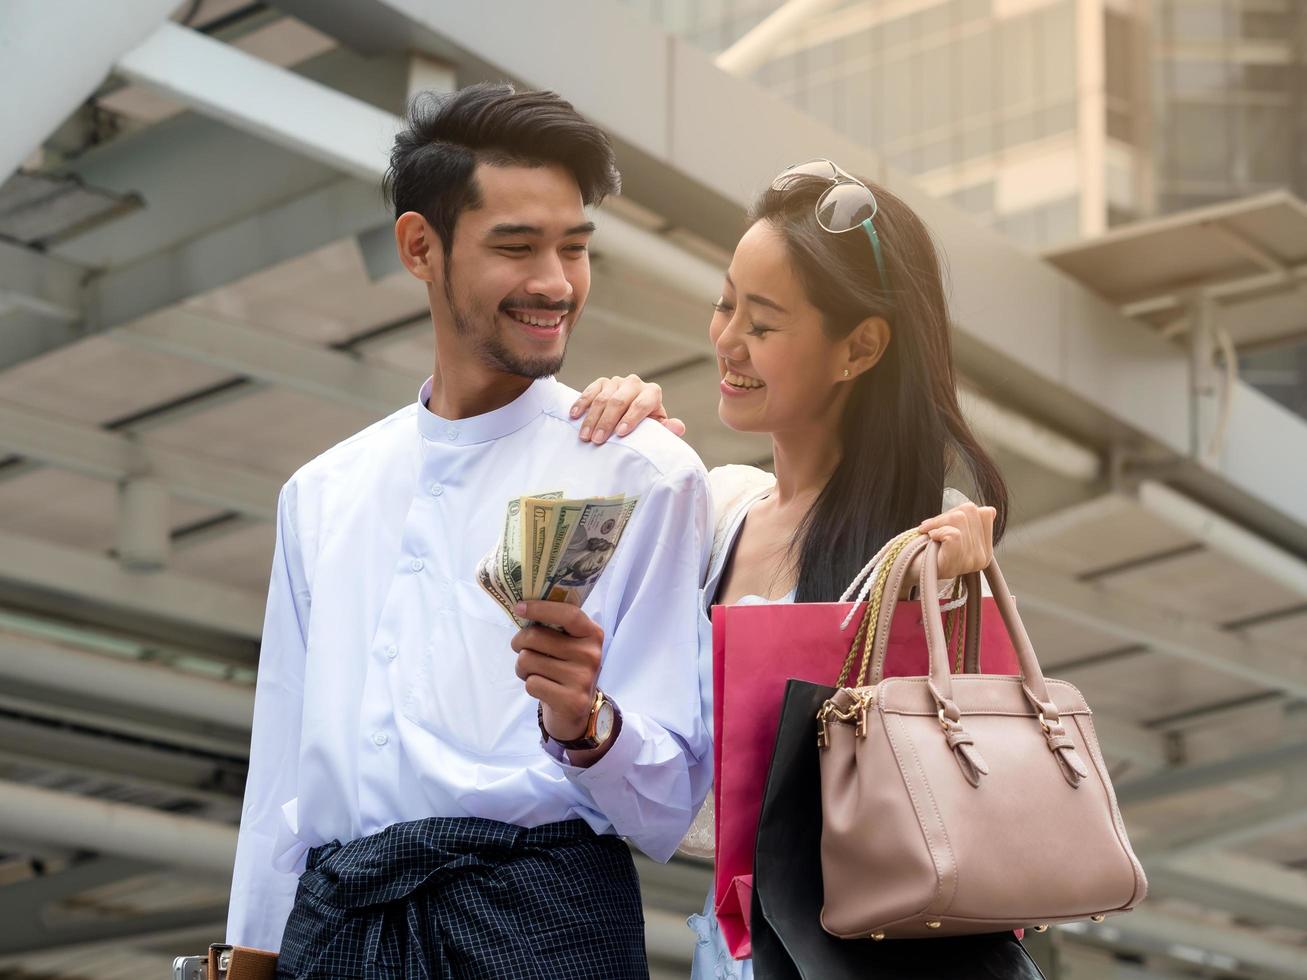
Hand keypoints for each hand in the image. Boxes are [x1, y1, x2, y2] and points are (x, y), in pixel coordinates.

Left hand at [511, 599, 603, 740]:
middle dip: (519, 641)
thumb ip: (554, 627)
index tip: (519, 608)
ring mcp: (583, 678)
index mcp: (592, 634)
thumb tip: (522, 608)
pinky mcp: (571, 701)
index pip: (568, 614)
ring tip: (533, 671)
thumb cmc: (565, 668)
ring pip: (528, 660)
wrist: (577, 710)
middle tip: (520, 647)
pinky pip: (531, 683)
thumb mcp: (568, 644)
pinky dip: (530, 685)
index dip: (540, 609)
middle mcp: (591, 654)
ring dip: (522, 667)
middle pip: (536, 637)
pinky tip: (542, 688)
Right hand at [570, 374, 685, 443]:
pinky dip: (581, 404)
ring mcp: (617, 381)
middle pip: (619, 401)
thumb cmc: (646, 425)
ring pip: (602, 398)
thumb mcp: (657, 428)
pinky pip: (589, 391)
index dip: (631, 418)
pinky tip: (574, 416)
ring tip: (585, 436)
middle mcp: (635, 383)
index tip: (620, 434)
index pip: (642, 403)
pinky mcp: (601, 382)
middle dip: (607, 421)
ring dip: (592, 418)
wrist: (632, 414)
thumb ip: (666, 429)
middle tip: (598, 440)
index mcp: (652, 393)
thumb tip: (678, 427)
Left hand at [914, 502, 996, 582]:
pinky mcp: (958, 560)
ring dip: (938, 522)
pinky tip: (932, 539)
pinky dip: (937, 531)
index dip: (961, 510)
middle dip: (946, 514)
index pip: (985, 513)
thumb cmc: (930, 550)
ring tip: (931, 533)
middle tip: (932, 526)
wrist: (912, 571)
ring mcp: (972, 560)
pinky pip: (952, 532)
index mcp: (986, 549)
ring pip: (960, 518)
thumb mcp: (955, 533)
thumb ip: (971, 522)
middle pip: (971, 511)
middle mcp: (983, 557)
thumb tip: (991, 510)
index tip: (945, 522)